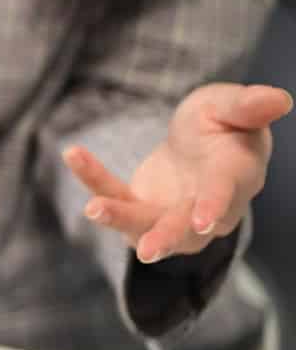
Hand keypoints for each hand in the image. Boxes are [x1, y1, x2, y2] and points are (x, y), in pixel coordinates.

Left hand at [64, 83, 291, 263]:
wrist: (199, 142)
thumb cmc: (223, 124)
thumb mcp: (231, 107)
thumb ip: (248, 106)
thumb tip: (280, 99)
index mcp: (235, 177)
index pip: (226, 194)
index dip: (215, 206)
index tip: (204, 221)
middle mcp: (205, 207)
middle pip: (186, 229)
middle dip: (166, 237)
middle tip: (146, 251)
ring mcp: (170, 214)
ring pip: (145, 226)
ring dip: (120, 219)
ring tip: (93, 208)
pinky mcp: (140, 207)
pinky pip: (115, 196)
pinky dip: (93, 178)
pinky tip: (74, 153)